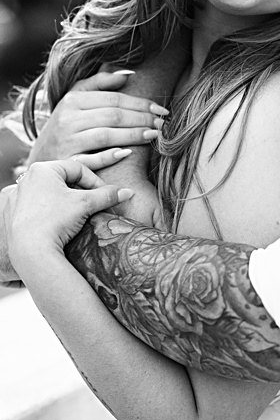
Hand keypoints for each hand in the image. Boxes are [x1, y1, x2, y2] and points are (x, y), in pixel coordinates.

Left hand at [5, 160, 131, 276]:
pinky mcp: (11, 212)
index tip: (104, 196)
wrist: (31, 250)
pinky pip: (34, 206)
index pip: (78, 169)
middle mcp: (26, 178)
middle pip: (62, 180)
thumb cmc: (57, 220)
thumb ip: (108, 195)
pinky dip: (48, 211)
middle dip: (80, 192)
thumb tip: (128, 192)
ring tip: (75, 215)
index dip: (96, 181)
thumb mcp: (87, 204)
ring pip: (48, 193)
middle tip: (92, 205)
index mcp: (43, 169)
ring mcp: (16, 196)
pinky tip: (55, 223)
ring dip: (65, 201)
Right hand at [26, 71, 167, 165]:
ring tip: (154, 135)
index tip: (162, 109)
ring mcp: (66, 142)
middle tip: (162, 123)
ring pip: (105, 136)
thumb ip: (99, 83)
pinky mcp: (66, 163)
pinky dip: (109, 157)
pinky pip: (90, 160)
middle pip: (113, 116)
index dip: (141, 103)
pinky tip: (127, 153)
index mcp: (72, 100)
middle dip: (142, 119)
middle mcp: (67, 120)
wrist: (42, 157)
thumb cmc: (66, 125)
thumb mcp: (75, 99)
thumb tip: (128, 74)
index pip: (114, 99)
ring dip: (133, 135)